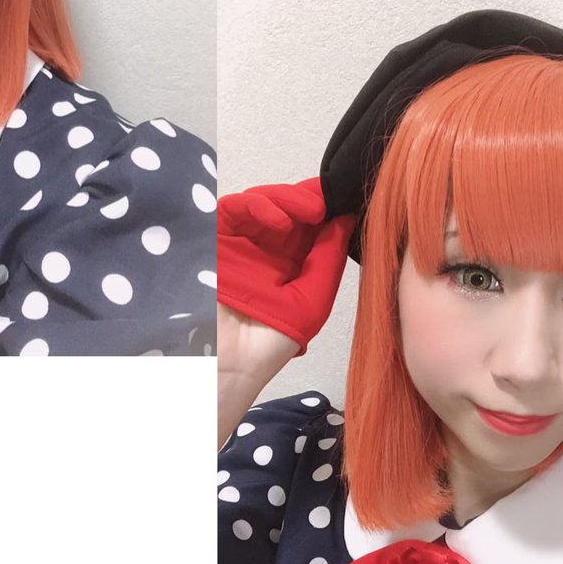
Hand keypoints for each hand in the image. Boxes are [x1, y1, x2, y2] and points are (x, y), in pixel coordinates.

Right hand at [217, 177, 354, 359]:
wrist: (227, 365)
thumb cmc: (268, 345)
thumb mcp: (311, 301)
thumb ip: (328, 260)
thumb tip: (347, 220)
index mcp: (291, 263)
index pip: (310, 225)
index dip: (328, 207)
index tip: (347, 198)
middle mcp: (265, 249)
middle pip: (287, 208)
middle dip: (311, 198)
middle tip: (331, 198)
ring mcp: (239, 242)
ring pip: (263, 201)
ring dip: (289, 198)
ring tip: (312, 209)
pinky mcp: (215, 238)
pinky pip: (234, 209)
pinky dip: (258, 205)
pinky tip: (282, 220)